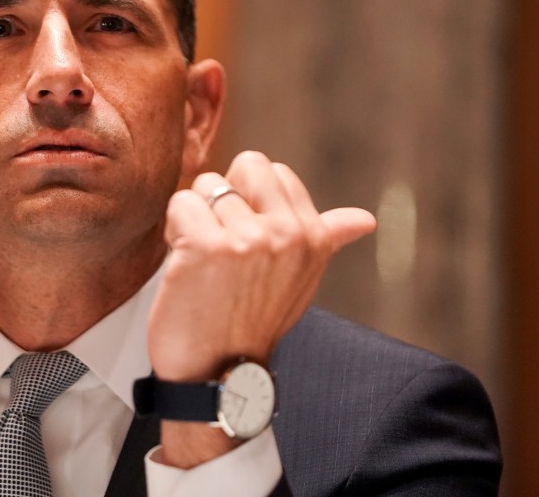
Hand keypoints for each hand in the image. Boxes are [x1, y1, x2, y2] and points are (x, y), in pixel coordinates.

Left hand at [148, 151, 376, 382]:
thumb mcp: (301, 280)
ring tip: (203, 262)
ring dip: (194, 219)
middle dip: (224, 196)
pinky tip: (185, 264)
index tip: (246, 242)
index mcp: (313, 237)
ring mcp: (247, 239)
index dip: (249, 200)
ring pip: (205, 186)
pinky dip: (173, 231)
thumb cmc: (253, 323)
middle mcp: (286, 234)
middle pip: (244, 164)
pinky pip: (180, 203)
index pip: (274, 171)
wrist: (219, 374)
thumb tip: (364, 219)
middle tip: (221, 245)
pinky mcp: (205, 246)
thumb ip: (327, 239)